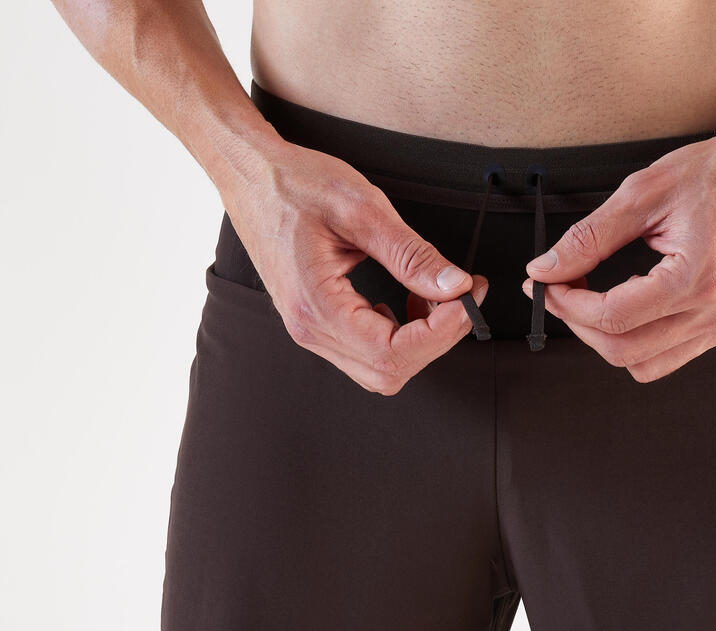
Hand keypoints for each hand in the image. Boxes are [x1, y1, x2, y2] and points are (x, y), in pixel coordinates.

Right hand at [220, 140, 486, 394]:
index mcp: (317, 305)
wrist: (249, 175)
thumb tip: (454, 286)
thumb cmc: (293, 184)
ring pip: (381, 369)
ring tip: (437, 297)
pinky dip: (400, 337)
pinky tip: (407, 303)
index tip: (466, 299)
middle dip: (437, 339)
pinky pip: (367, 353)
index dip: (440, 333)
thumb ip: (412, 254)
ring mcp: (312, 331)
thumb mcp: (362, 208)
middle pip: (390, 370)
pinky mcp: (318, 324)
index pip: (391, 351)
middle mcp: (310, 329)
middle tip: (463, 296)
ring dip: (420, 341)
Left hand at [520, 106, 715, 381]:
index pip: (612, 317)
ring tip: (596, 300)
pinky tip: (632, 302)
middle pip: (624, 352)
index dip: (567, 305)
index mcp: (698, 278)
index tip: (546, 285)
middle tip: (562, 293)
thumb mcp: (643, 193)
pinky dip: (640, 339)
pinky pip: (671, 355)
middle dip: (580, 326)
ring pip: (645, 364)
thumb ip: (588, 238)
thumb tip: (546, 269)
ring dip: (609, 339)